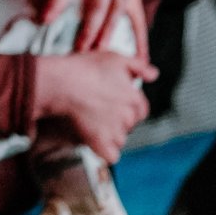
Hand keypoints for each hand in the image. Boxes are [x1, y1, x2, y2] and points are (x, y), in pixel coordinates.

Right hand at [34, 50, 155, 160]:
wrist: (61, 83)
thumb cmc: (84, 68)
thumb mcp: (115, 58)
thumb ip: (138, 66)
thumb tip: (154, 74)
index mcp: (133, 98)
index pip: (141, 110)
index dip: (128, 106)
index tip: (114, 102)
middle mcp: (128, 117)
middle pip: (130, 125)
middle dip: (119, 120)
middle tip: (101, 111)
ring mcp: (114, 131)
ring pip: (121, 140)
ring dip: (111, 135)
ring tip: (95, 123)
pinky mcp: (100, 143)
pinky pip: (111, 156)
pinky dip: (105, 151)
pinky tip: (95, 140)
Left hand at [38, 0, 146, 52]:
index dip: (58, 2)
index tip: (44, 20)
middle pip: (96, 5)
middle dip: (87, 27)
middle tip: (78, 48)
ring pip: (116, 14)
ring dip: (108, 33)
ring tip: (99, 52)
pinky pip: (139, 20)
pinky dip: (141, 41)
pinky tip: (140, 60)